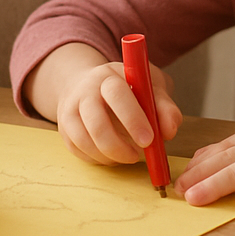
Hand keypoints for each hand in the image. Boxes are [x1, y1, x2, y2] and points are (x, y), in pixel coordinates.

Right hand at [54, 58, 180, 167]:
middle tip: (138, 156)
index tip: (149, 139)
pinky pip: (79, 151)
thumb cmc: (128, 86)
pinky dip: (99, 159)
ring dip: (110, 156)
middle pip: (96, 122)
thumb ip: (164, 106)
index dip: (133, 118)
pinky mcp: (65, 129)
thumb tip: (169, 130)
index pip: (117, 94)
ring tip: (129, 155)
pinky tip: (113, 155)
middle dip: (118, 145)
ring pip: (85, 141)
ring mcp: (70, 110)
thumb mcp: (150, 86)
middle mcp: (84, 91)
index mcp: (108, 76)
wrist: (90, 83)